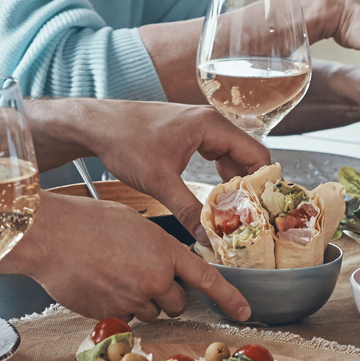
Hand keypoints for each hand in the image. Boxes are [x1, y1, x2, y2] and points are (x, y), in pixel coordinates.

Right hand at [4, 193, 249, 321]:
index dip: (229, 298)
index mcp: (165, 251)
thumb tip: (163, 264)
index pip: (207, 279)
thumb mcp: (134, 224)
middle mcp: (154, 279)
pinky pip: (124, 318)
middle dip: (166, 295)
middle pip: (177, 303)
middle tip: (143, 275)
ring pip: (150, 312)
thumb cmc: (87, 222)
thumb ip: (156, 247)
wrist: (51, 236)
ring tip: (115, 275)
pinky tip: (100, 285)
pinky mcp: (110, 315)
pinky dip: (117, 307)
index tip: (245, 312)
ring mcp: (132, 300)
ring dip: (141, 301)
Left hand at [23, 97, 268, 234]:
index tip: (260, 211)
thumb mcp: (159, 182)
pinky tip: (211, 198)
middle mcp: (211, 123)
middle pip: (246, 158)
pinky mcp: (188, 135)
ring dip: (232, 184)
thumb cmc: (126, 142)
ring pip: (231, 158)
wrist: (98, 126)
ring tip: (230, 213)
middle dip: (247, 189)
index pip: (257, 155)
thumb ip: (188, 210)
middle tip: (246, 219)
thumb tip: (208, 238)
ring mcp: (200, 127)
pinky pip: (215, 156)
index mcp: (212, 126)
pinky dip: (218, 177)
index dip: (262, 184)